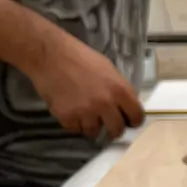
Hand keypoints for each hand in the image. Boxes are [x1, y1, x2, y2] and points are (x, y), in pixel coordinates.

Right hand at [26, 30, 144, 139]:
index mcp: (120, 90)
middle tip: (107, 124)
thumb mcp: (109, 70)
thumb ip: (119, 90)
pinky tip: (71, 109)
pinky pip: (75, 129)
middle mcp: (105, 104)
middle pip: (117, 130)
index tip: (128, 121)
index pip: (137, 117)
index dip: (133, 120)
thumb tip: (125, 106)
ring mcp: (86, 112)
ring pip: (95, 132)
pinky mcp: (67, 117)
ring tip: (84, 112)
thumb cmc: (79, 57)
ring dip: (91, 125)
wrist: (50, 54)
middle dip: (113, 129)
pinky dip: (73, 122)